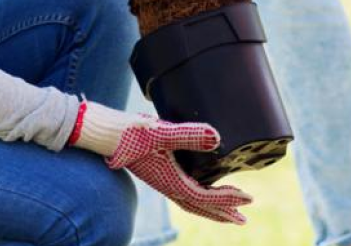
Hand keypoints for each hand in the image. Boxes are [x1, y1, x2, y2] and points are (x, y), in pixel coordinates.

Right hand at [68, 102, 251, 224]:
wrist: (102, 132)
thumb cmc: (128, 132)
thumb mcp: (160, 132)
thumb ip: (188, 135)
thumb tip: (216, 138)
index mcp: (170, 180)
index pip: (205, 197)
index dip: (228, 199)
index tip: (249, 198)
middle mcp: (167, 185)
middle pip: (200, 206)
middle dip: (223, 213)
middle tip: (243, 219)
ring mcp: (161, 180)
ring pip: (190, 201)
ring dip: (210, 207)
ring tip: (227, 210)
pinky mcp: (156, 172)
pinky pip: (181, 192)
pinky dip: (196, 195)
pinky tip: (199, 186)